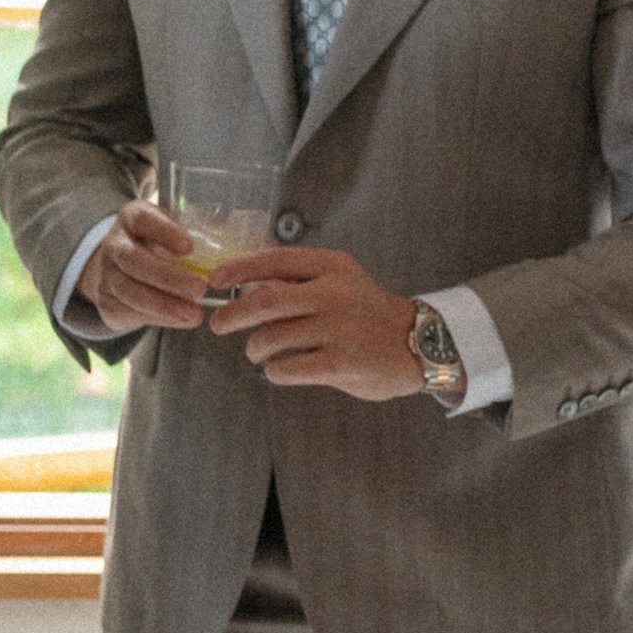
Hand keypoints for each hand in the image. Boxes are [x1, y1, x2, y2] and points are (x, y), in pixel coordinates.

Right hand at [74, 201, 219, 335]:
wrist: (119, 269)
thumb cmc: (156, 245)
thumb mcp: (171, 230)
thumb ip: (195, 233)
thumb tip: (225, 235)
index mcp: (132, 218)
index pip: (143, 220)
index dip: (165, 233)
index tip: (190, 247)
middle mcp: (114, 244)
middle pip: (134, 261)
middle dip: (168, 277)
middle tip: (200, 289)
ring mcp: (106, 275)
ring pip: (130, 292)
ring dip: (165, 305)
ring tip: (195, 314)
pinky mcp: (106, 302)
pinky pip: (131, 312)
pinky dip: (159, 318)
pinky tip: (181, 320)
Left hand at [199, 245, 426, 398]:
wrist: (416, 345)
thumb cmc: (367, 313)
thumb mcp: (341, 279)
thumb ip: (299, 275)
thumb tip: (246, 274)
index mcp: (332, 267)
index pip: (274, 261)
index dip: (238, 270)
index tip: (215, 281)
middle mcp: (334, 293)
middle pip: (264, 302)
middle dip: (232, 315)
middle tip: (219, 325)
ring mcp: (338, 330)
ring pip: (270, 339)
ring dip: (255, 348)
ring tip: (260, 351)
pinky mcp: (340, 364)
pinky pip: (284, 369)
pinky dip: (274, 371)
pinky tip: (282, 368)